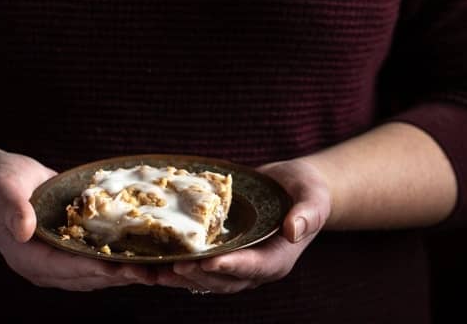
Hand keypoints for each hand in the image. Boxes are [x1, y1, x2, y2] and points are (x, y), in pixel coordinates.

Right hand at [0, 150, 154, 290]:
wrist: (0, 180)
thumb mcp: (1, 188)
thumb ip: (12, 208)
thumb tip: (25, 229)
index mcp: (25, 257)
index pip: (60, 267)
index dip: (87, 267)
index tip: (114, 267)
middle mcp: (43, 266)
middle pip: (84, 277)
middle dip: (116, 276)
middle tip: (149, 274)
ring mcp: (57, 261)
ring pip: (94, 274)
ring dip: (124, 274)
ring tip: (156, 272)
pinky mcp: (69, 251)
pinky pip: (96, 260)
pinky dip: (119, 261)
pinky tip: (144, 257)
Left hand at [153, 158, 331, 294]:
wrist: (293, 187)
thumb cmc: (307, 191)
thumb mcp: (314, 199)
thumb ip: (307, 214)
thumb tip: (293, 229)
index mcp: (278, 259)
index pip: (255, 268)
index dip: (233, 266)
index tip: (211, 262)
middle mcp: (254, 267)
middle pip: (225, 280)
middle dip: (199, 275)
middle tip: (173, 267)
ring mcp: (237, 261)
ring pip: (206, 277)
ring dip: (181, 276)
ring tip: (153, 271)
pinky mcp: (222, 251)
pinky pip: (199, 263)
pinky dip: (178, 263)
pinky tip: (153, 258)